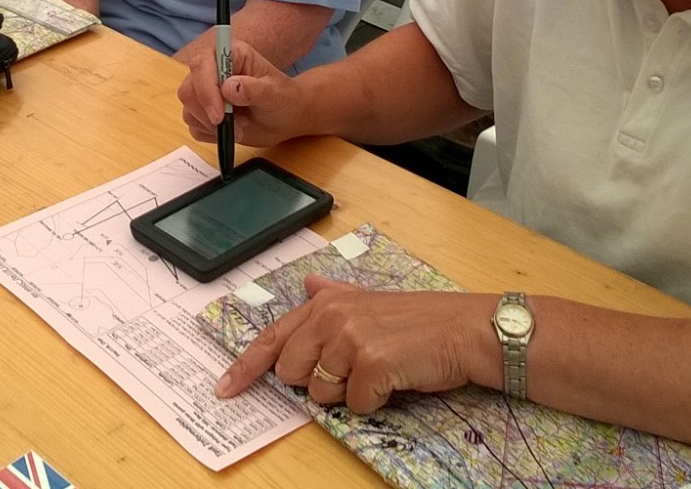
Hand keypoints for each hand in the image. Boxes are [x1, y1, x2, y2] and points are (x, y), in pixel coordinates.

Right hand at [176, 38, 306, 147]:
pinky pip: (194, 126)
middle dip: (207, 113)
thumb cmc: (283, 99)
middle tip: (235, 127)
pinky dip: (211, 134)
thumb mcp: (275, 94)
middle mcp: (212, 70)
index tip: (219, 115)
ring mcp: (205, 92)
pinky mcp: (203, 112)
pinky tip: (231, 132)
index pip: (202, 65)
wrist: (285, 118)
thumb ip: (254, 89)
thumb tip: (229, 87)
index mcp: (230, 55)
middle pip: (188, 90)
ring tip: (241, 129)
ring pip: (189, 110)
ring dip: (212, 126)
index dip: (206, 89)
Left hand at [214, 275, 499, 412]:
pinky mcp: (370, 364)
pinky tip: (395, 381)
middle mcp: (332, 316)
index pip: (273, 338)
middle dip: (317, 382)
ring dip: (349, 393)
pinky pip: (354, 405)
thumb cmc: (421, 321)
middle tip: (355, 368)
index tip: (224, 388)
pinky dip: (374, 402)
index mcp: (326, 302)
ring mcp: (350, 339)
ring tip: (380, 370)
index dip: (246, 367)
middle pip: (291, 373)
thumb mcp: (372, 302)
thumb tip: (309, 284)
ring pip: (321, 393)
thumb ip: (336, 295)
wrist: (466, 330)